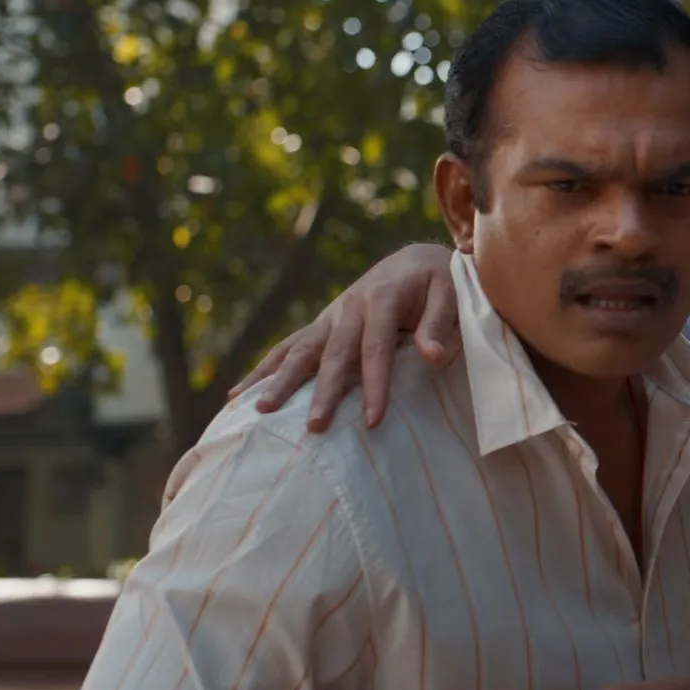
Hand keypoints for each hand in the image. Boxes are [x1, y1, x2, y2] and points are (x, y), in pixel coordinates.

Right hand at [227, 242, 462, 430]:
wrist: (415, 261)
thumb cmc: (439, 282)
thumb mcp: (451, 294)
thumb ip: (438, 325)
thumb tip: (432, 357)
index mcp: (380, 298)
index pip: (375, 349)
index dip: (375, 385)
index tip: (374, 420)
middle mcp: (348, 307)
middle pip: (332, 354)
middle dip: (322, 392)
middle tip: (313, 427)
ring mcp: (330, 317)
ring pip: (299, 350)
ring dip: (280, 381)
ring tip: (260, 411)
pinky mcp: (321, 326)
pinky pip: (288, 349)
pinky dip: (263, 370)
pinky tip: (238, 395)